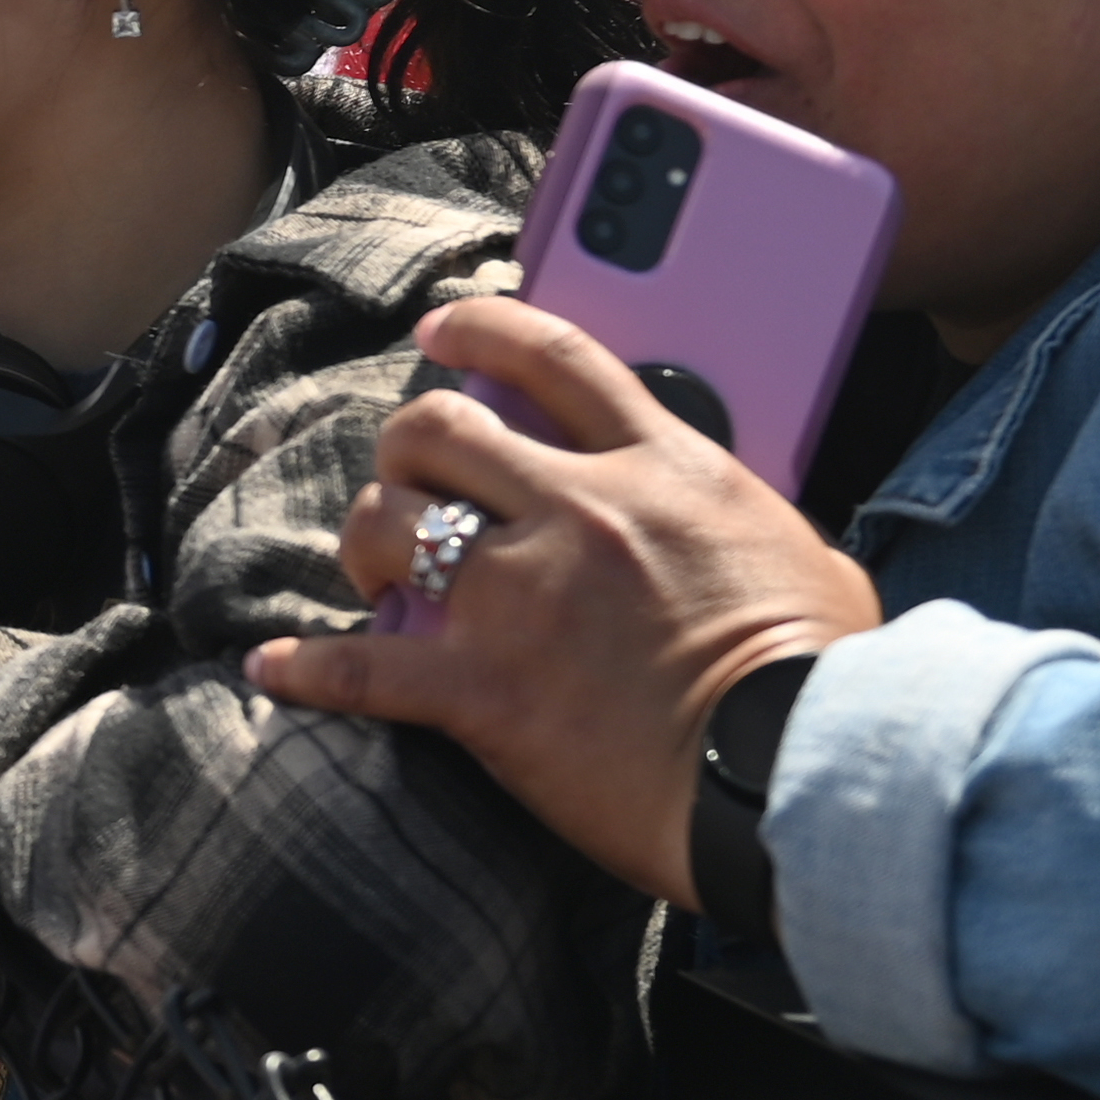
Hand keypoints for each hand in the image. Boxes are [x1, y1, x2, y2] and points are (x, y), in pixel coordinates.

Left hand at [254, 291, 879, 907]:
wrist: (808, 772)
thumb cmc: (826, 678)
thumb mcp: (806, 555)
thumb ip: (742, 521)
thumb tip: (730, 529)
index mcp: (663, 468)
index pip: (553, 356)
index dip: (480, 328)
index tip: (439, 330)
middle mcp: (578, 510)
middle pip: (441, 430)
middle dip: (407, 450)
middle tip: (409, 486)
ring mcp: (521, 596)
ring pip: (390, 523)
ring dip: (369, 541)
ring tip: (372, 573)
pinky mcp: (485, 687)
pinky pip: (363, 667)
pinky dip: (308, 670)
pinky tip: (274, 669)